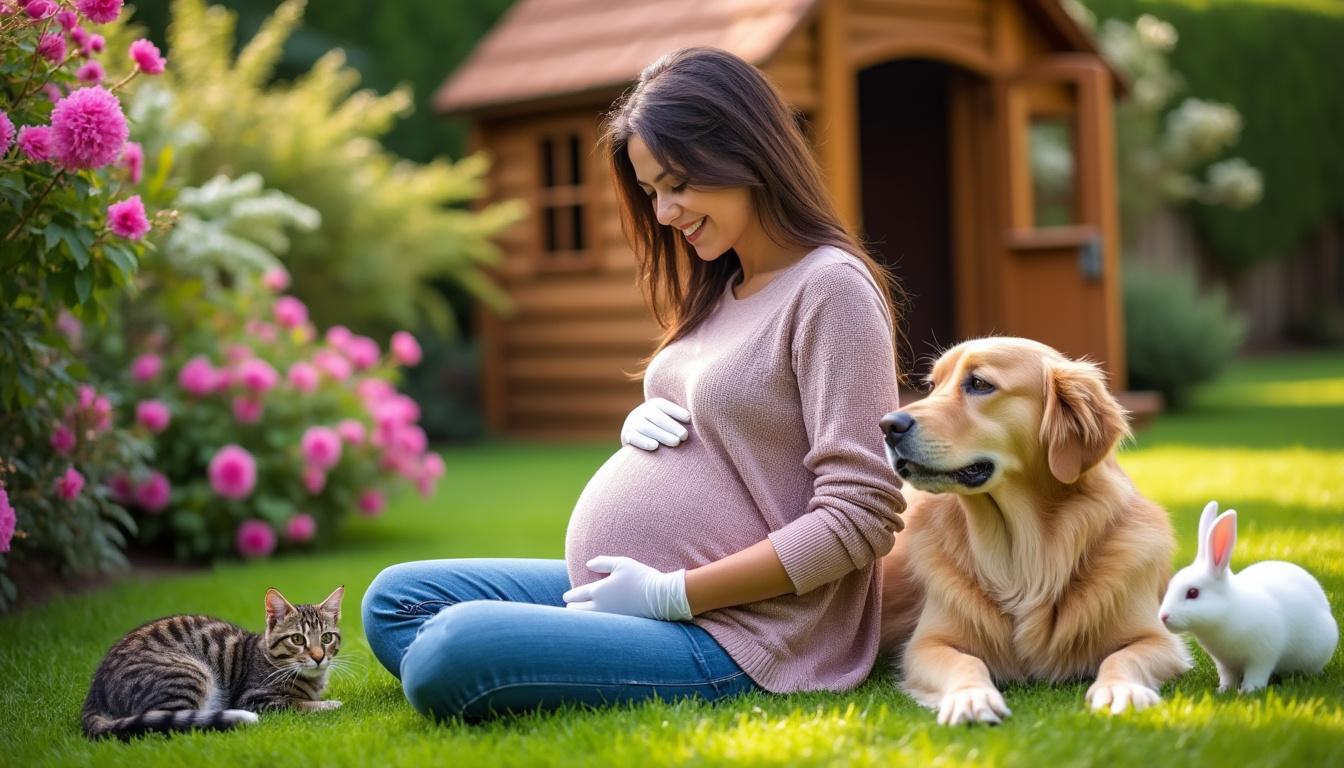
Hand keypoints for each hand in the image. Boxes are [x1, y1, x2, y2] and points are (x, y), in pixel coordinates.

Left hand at [562, 556, 691, 620]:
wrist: (660, 597)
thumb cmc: (641, 577)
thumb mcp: (622, 563)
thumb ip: (603, 562)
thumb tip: (588, 564)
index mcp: (598, 591)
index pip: (576, 595)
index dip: (570, 596)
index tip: (566, 597)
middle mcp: (600, 607)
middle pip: (577, 612)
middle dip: (572, 609)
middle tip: (571, 607)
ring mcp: (609, 619)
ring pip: (587, 622)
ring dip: (582, 619)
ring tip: (580, 617)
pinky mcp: (618, 627)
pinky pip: (600, 627)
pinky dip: (595, 625)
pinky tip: (597, 623)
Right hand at [620, 398, 690, 450]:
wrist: (636, 439)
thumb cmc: (662, 430)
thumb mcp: (668, 420)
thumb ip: (680, 420)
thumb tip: (699, 421)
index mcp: (655, 405)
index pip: (666, 406)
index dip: (677, 412)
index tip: (689, 419)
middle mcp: (642, 411)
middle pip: (658, 418)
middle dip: (672, 427)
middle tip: (684, 436)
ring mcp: (633, 422)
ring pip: (647, 428)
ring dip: (662, 435)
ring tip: (675, 443)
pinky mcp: (626, 435)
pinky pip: (635, 438)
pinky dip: (644, 442)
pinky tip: (655, 446)